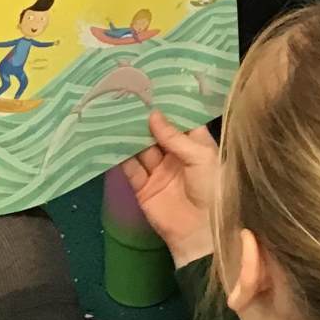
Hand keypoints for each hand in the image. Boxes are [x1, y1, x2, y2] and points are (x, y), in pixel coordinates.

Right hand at [120, 111, 219, 267]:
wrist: (200, 231)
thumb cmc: (211, 189)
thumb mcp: (200, 157)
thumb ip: (175, 137)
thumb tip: (154, 115)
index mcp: (196, 146)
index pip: (180, 122)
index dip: (168, 108)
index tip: (152, 89)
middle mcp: (176, 155)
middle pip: (157, 134)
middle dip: (144, 119)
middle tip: (127, 99)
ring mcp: (158, 171)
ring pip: (141, 149)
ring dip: (130, 136)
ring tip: (114, 116)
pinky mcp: (143, 188)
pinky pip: (129, 169)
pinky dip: (119, 158)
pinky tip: (108, 142)